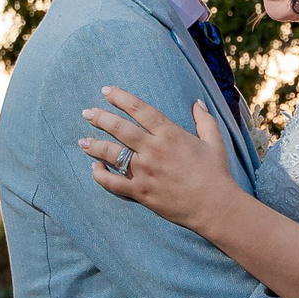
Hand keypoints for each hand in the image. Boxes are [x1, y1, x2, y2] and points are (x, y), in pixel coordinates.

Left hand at [79, 87, 236, 231]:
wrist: (214, 206)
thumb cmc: (216, 173)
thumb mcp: (215, 141)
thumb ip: (204, 120)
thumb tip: (197, 102)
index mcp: (169, 134)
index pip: (138, 109)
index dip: (120, 97)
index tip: (106, 91)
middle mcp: (153, 149)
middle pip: (119, 128)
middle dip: (100, 118)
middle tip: (87, 113)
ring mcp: (144, 171)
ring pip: (111, 153)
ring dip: (94, 145)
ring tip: (82, 141)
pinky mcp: (140, 192)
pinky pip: (113, 182)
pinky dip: (100, 175)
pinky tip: (95, 169)